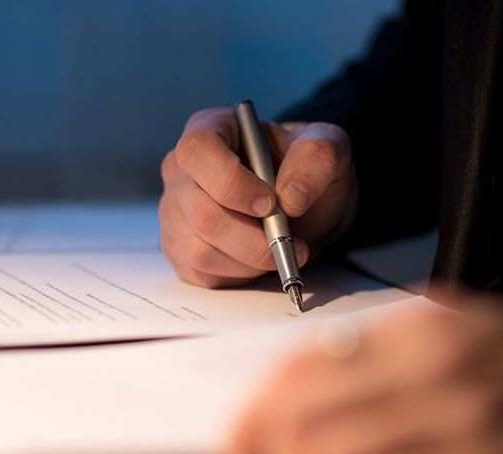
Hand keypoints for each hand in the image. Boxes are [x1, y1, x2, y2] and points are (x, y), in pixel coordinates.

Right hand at [159, 107, 356, 287]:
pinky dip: (239, 275)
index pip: (197, 150)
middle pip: (202, 212)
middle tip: (291, 241)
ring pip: (200, 250)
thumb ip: (318, 157)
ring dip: (250, 261)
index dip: (231, 182)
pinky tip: (258, 260)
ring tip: (280, 250)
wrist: (305, 207)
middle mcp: (182, 171)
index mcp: (210, 130)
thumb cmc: (305, 170)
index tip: (270, 203)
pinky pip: (202, 273)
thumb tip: (291, 197)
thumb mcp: (327, 148)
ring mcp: (175, 212)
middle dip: (253, 238)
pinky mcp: (180, 249)